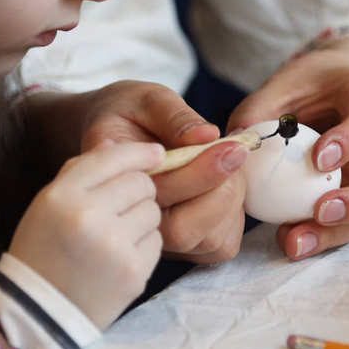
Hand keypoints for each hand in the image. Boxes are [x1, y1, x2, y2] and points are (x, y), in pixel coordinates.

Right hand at [8, 140, 164, 328]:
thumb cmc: (42, 252)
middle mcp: (87, 217)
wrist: (38, 315)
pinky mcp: (133, 272)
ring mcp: (113, 246)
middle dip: (138, 191)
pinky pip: (157, 241)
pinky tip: (121, 255)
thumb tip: (117, 142)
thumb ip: (81, 170)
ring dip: (142, 217)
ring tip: (117, 234)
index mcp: (61, 196)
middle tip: (122, 208)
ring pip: (152, 210)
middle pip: (141, 183)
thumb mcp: (48, 204)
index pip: (112, 157)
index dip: (140, 153)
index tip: (156, 153)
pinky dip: (144, 244)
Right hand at [78, 81, 249, 264]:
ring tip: (226, 163)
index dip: (203, 173)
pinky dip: (234, 216)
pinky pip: (220, 247)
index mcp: (113, 183)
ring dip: (231, 202)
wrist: (114, 135)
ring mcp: (155, 242)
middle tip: (235, 152)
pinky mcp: (182, 249)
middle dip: (222, 191)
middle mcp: (128, 224)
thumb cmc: (128, 114)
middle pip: (184, 231)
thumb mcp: (146, 99)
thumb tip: (208, 135)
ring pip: (208, 243)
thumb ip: (173, 115)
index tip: (232, 146)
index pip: (161, 193)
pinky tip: (224, 185)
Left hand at [228, 37, 348, 260]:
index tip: (320, 158)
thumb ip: (261, 109)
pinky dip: (321, 237)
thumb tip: (234, 142)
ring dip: (336, 234)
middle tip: (323, 211)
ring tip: (294, 241)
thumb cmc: (314, 82)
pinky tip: (288, 240)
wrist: (341, 87)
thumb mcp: (286, 82)